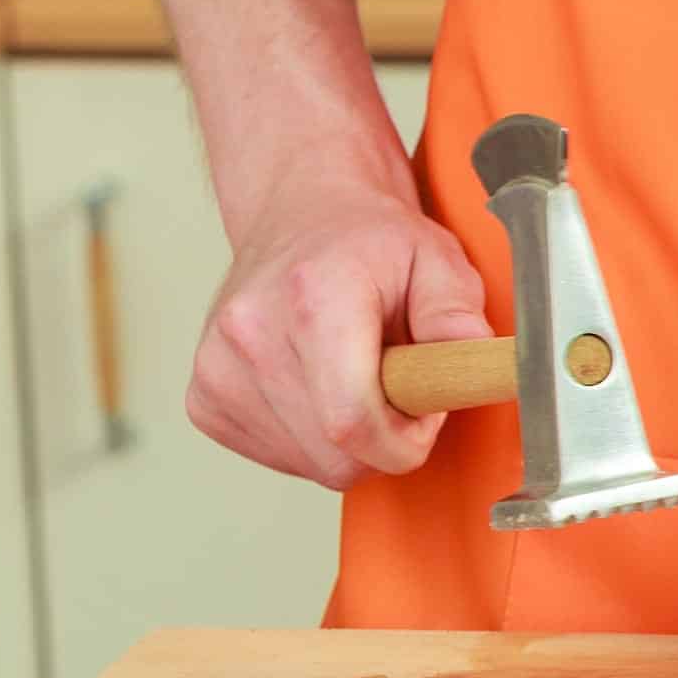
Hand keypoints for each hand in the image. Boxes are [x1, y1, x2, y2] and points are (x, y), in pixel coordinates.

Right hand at [185, 182, 491, 489]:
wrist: (301, 212)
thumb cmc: (367, 241)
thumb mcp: (436, 259)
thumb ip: (458, 315)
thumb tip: (472, 364)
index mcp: (313, 300)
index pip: (353, 425)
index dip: (403, 443)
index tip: (424, 414)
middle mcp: (251, 334)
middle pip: (336, 457)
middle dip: (383, 442)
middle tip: (395, 389)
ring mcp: (219, 369)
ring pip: (311, 465)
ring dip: (347, 442)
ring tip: (354, 378)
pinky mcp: (205, 398)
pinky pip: (279, 459)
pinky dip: (311, 440)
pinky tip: (318, 390)